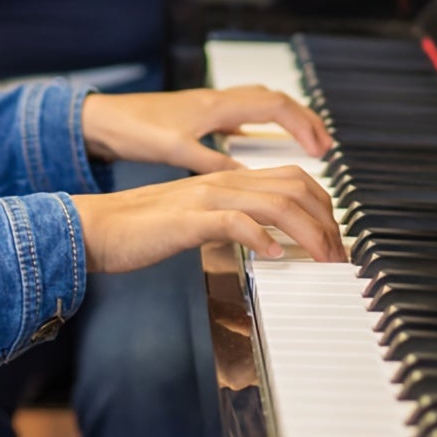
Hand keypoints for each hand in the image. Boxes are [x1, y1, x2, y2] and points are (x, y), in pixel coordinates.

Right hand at [73, 165, 344, 271]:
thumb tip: (267, 241)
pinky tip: (273, 258)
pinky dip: (260, 239)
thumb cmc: (143, 227)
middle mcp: (222, 182)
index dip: (322, 204)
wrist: (97, 226)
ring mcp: (205, 198)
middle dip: (326, 220)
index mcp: (226, 179)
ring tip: (321, 259)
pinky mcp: (187, 220)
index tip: (335, 236)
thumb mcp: (198, 217)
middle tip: (339, 254)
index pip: (292, 177)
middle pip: (293, 186)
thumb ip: (232, 220)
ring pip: (273, 203)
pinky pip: (233, 223)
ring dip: (306, 233)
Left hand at [81, 84, 332, 173]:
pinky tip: (259, 143)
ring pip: (259, 102)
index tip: (321, 148)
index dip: (302, 125)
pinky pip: (242, 112)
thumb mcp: (175, 151)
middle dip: (304, 120)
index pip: (274, 106)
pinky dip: (261, 124)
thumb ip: (215, 164)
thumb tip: (251, 179)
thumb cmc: (134, 131)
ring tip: (303, 143)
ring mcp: (209, 105)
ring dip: (285, 119)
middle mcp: (217, 99)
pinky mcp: (199, 114)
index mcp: (216, 106)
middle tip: (324, 146)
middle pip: (274, 100)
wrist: (103, 119)